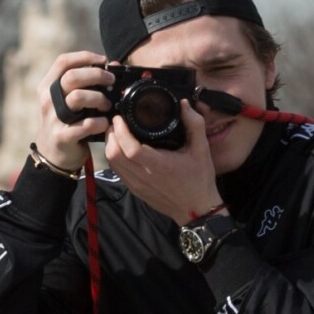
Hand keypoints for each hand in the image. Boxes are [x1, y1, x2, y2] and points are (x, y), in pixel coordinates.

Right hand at [35, 51, 114, 170]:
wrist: (53, 156)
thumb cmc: (67, 122)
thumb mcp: (68, 101)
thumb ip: (86, 84)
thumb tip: (114, 66)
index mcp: (47, 87)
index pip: (63, 62)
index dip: (85, 57)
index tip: (102, 60)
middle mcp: (47, 100)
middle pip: (72, 76)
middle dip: (97, 75)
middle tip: (111, 81)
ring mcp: (53, 119)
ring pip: (77, 97)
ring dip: (99, 99)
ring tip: (107, 105)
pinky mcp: (62, 137)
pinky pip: (85, 125)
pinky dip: (99, 122)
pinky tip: (104, 123)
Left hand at [105, 100, 223, 225]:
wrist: (196, 210)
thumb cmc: (199, 179)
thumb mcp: (202, 149)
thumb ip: (194, 124)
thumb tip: (183, 103)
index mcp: (159, 165)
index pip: (130, 148)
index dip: (120, 131)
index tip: (119, 118)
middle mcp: (144, 176)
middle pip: (114, 155)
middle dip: (111, 135)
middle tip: (117, 122)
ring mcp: (136, 185)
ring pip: (112, 163)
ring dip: (111, 146)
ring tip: (117, 133)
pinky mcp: (134, 190)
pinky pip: (117, 171)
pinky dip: (115, 158)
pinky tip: (122, 149)